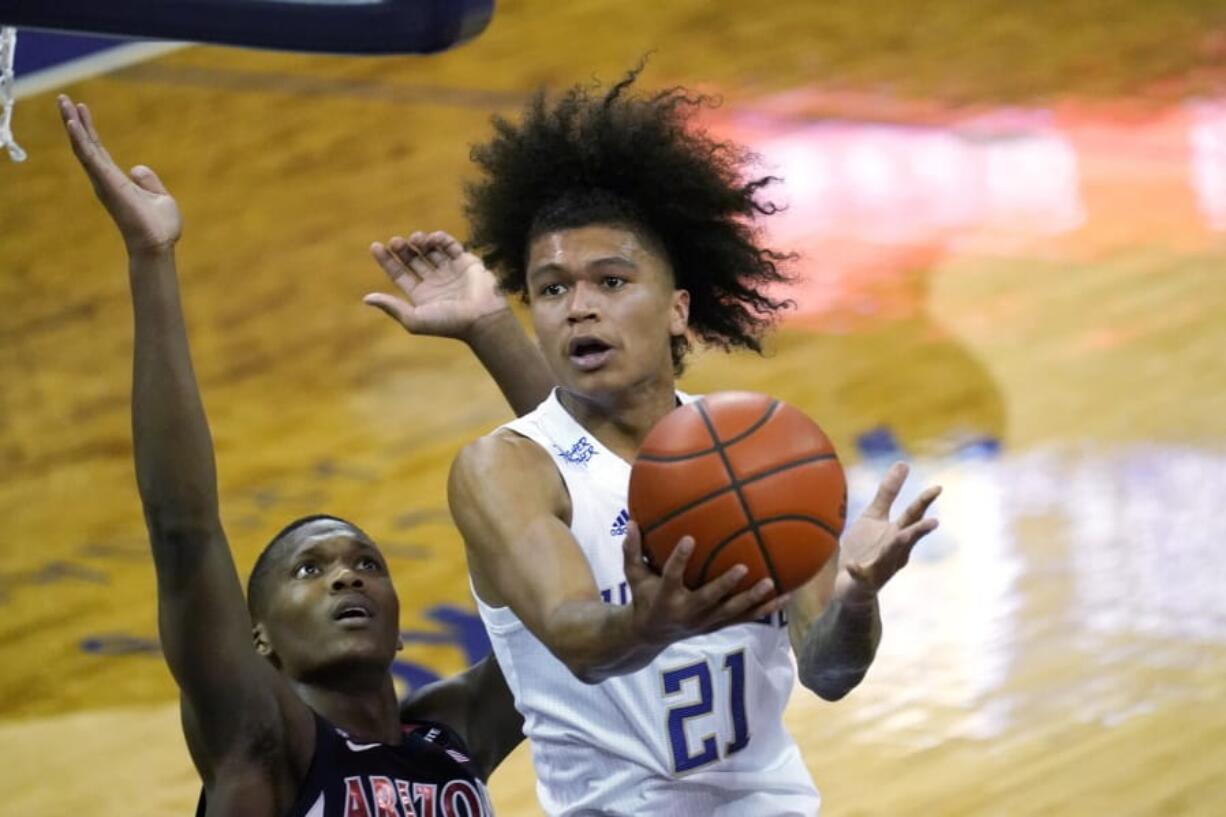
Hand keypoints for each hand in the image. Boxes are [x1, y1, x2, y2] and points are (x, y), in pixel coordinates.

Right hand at [58, 95, 180, 254]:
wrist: (158, 244)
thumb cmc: (160, 227)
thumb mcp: (160, 198)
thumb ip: (149, 182)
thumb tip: (137, 168)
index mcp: (116, 180)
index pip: (98, 150)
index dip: (89, 130)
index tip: (81, 108)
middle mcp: (105, 179)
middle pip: (86, 144)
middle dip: (74, 121)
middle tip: (63, 98)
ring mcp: (104, 181)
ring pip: (83, 147)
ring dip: (72, 124)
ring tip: (63, 102)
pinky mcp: (107, 183)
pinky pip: (90, 158)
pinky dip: (81, 140)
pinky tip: (73, 123)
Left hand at [364, 230, 509, 341]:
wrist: (482, 318)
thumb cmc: (448, 323)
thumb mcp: (414, 319)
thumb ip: (391, 307)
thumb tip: (366, 298)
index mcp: (421, 295)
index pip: (399, 274)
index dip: (386, 260)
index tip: (376, 246)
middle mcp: (434, 282)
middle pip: (412, 259)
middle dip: (402, 249)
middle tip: (396, 242)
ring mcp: (450, 271)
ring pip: (430, 250)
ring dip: (420, 241)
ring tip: (416, 240)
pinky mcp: (466, 263)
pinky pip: (451, 246)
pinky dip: (441, 239)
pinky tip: (433, 239)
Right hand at [622, 523, 790, 645]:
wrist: (651, 634)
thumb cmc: (643, 596)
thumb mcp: (633, 575)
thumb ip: (632, 550)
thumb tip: (632, 521)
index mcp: (665, 597)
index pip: (672, 576)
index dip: (679, 559)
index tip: (689, 539)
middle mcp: (687, 612)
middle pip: (709, 598)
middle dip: (726, 585)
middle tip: (743, 567)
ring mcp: (705, 621)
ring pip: (732, 611)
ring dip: (752, 598)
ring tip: (771, 583)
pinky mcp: (718, 625)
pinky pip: (745, 617)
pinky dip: (766, 608)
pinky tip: (787, 596)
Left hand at [837, 462, 940, 603]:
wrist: (850, 583)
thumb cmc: (866, 547)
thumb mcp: (874, 516)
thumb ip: (888, 492)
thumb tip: (904, 463)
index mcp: (898, 533)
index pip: (913, 516)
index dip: (924, 502)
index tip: (938, 488)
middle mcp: (895, 551)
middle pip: (908, 537)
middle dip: (919, 530)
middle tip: (934, 522)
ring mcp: (881, 566)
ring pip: (890, 557)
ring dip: (897, 547)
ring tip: (903, 536)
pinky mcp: (864, 580)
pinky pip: (860, 576)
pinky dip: (857, 571)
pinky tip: (851, 567)